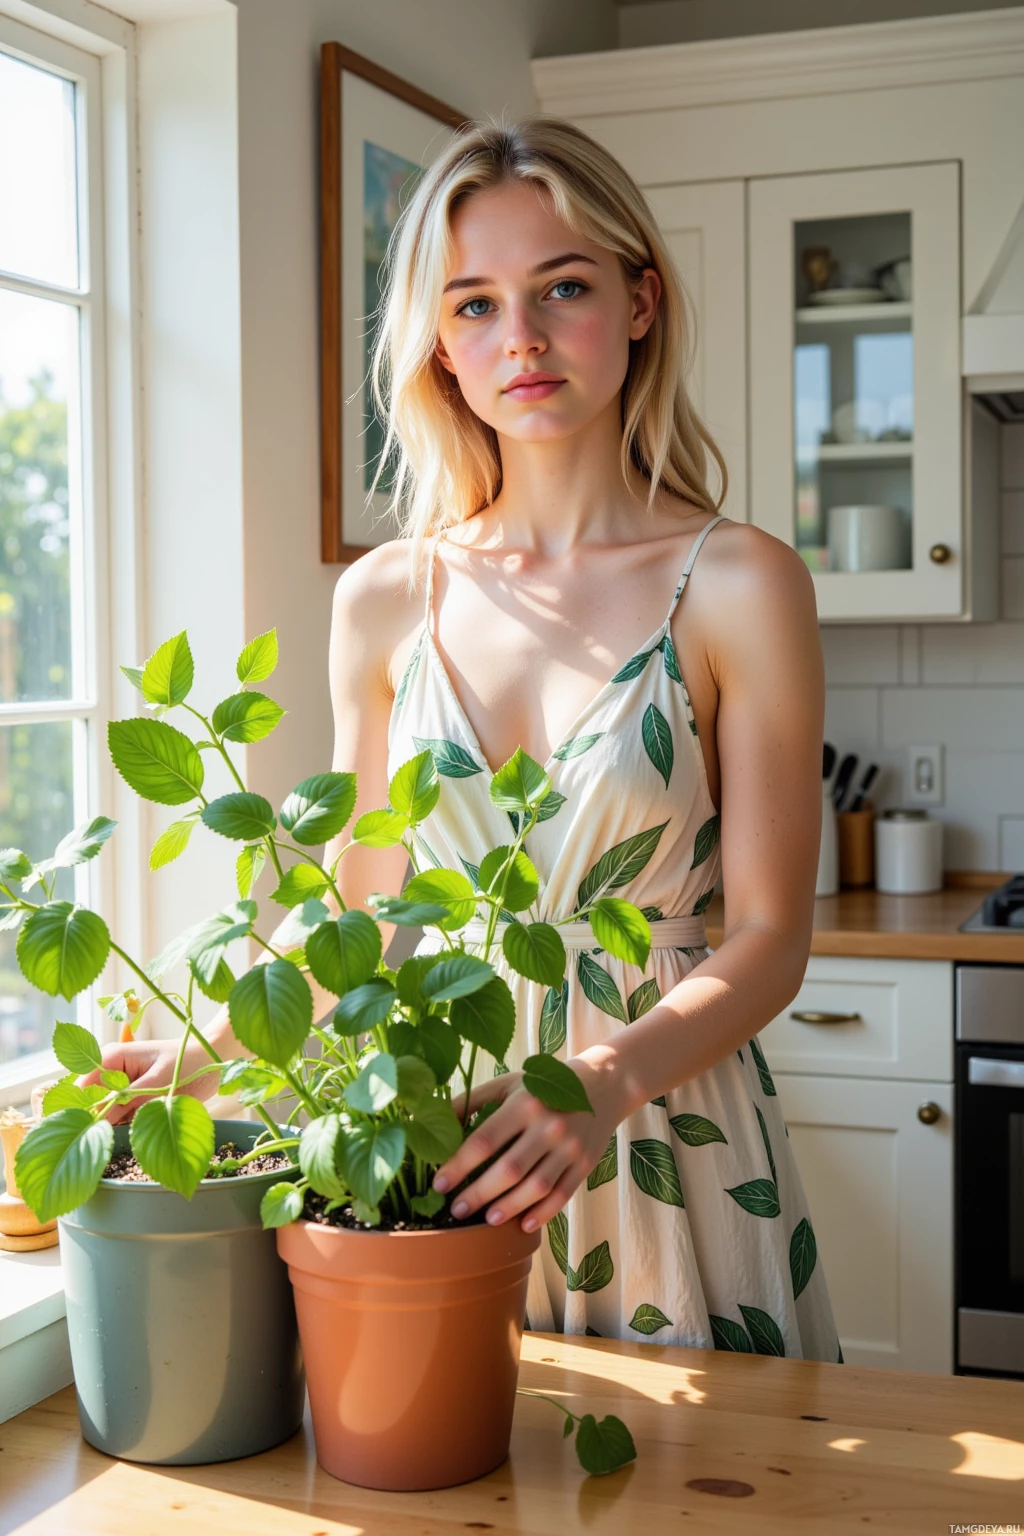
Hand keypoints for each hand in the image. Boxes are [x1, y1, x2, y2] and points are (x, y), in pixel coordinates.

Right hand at [78, 1036, 219, 1124]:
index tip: (92, 1128)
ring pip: (105, 1112)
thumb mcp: (160, 1080)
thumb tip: (102, 1118)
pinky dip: (127, 1124)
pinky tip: (140, 1126)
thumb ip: (130, 1097)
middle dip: (100, 1118)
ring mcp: (122, 1085)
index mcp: (113, 1057)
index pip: (83, 1085)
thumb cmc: (189, 1062)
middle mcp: (113, 1071)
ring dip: (115, 1124)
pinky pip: (120, 1116)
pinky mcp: (133, 1098)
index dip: (84, 1107)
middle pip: (91, 1101)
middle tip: (119, 1128)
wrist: (213, 1060)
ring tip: (137, 1125)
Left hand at [433, 1055, 627, 1232]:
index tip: (439, 1184)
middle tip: (456, 1210)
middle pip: (509, 1169)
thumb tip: (435, 1120)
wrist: (603, 1084)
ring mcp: (570, 1148)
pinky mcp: (586, 1164)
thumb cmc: (544, 1086)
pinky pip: (562, 1195)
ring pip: (536, 1187)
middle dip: (479, 1193)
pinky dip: (542, 1213)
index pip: (485, 1140)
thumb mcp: (508, 1083)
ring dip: (509, 1207)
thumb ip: (473, 1101)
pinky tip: (522, 1224)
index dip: (459, 1165)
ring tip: (487, 1219)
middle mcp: (548, 1126)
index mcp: (524, 1104)